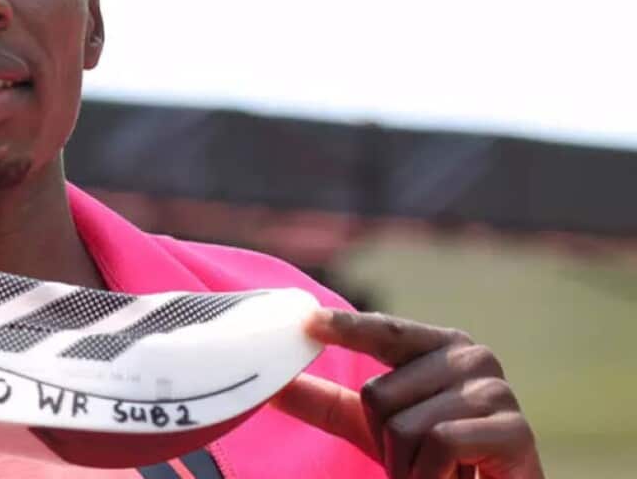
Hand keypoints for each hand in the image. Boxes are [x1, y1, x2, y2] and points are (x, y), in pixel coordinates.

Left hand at [271, 309, 543, 478]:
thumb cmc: (433, 459)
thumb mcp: (373, 426)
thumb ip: (326, 400)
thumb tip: (271, 383)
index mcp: (440, 346)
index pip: (384, 332)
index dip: (345, 327)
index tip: (306, 322)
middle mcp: (472, 357)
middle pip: (379, 395)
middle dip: (385, 441)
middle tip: (417, 457)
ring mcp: (497, 391)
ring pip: (406, 427)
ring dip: (409, 466)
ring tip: (437, 471)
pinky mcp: (515, 430)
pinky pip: (439, 445)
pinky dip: (432, 475)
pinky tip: (457, 478)